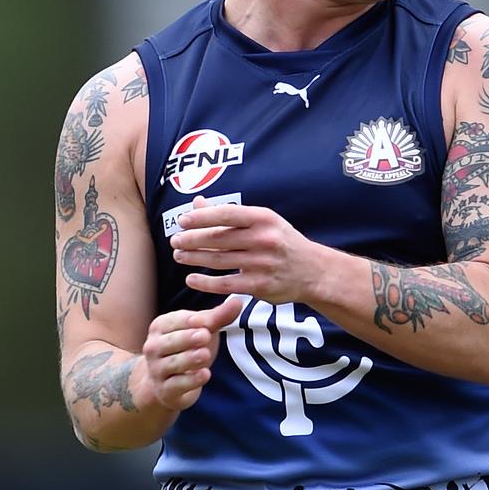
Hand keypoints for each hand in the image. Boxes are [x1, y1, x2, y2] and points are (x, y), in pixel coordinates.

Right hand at [140, 296, 242, 410]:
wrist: (167, 383)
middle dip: (187, 338)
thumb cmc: (186, 348)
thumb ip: (217, 317)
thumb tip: (238, 301)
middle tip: (205, 335)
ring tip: (205, 354)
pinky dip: (191, 381)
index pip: (175, 321)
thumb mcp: (202, 330)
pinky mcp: (165, 390)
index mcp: (160, 327)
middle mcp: (153, 347)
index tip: (207, 321)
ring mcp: (157, 370)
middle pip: (170, 342)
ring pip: (173, 363)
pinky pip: (177, 384)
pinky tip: (205, 375)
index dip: (192, 321)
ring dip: (189, 359)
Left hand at [170, 196, 320, 304]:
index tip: (182, 220)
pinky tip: (191, 278)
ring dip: (194, 258)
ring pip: (219, 261)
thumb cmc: (282, 241)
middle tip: (175, 240)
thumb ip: (230, 214)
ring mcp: (262, 263)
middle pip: (218, 238)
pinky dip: (205, 282)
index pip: (226, 214)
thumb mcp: (263, 222)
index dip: (201, 217)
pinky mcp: (259, 286)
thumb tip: (197, 203)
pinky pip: (225, 284)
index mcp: (264, 218)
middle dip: (192, 239)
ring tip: (179, 256)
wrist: (312, 271)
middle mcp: (264, 239)